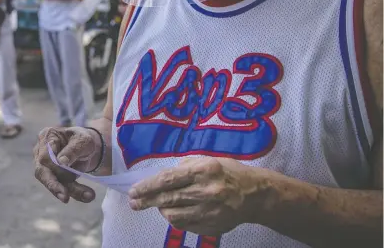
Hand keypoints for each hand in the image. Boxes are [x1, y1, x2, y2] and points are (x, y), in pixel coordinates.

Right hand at [33, 126, 101, 203]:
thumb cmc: (83, 140)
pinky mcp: (52, 178)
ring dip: (70, 190)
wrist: (87, 147)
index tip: (67, 168)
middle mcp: (40, 152)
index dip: (55, 166)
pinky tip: (87, 196)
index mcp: (47, 136)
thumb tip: (61, 162)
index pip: (45, 157)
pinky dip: (75, 192)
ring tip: (89, 195)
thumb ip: (73, 149)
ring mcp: (43, 166)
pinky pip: (61, 188)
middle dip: (55, 186)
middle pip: (42, 172)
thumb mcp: (83, 140)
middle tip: (66, 198)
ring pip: (52, 183)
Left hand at [128, 157, 264, 235]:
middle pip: (168, 199)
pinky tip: (173, 212)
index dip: (148, 186)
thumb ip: (185, 167)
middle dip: (147, 201)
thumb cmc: (227, 171)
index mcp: (204, 171)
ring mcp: (209, 212)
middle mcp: (206, 192)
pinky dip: (175, 219)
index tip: (133, 190)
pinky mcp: (212, 226)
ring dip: (161, 210)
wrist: (253, 194)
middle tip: (134, 202)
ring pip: (174, 216)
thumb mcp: (207, 160)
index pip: (168, 179)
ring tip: (157, 204)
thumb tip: (163, 177)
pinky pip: (185, 226)